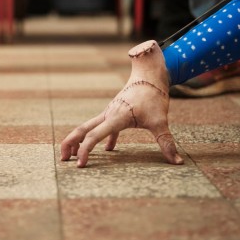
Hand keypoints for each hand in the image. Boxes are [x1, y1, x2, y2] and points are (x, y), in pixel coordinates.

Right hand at [60, 41, 182, 167]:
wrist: (150, 75)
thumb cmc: (154, 96)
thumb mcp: (161, 121)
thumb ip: (166, 143)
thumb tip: (177, 162)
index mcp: (116, 117)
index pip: (94, 136)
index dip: (85, 150)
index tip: (81, 164)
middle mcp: (108, 114)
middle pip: (82, 129)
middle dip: (70, 143)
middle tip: (63, 159)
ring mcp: (110, 113)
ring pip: (88, 127)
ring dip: (79, 140)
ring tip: (72, 155)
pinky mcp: (115, 113)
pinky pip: (103, 128)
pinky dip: (99, 138)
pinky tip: (107, 151)